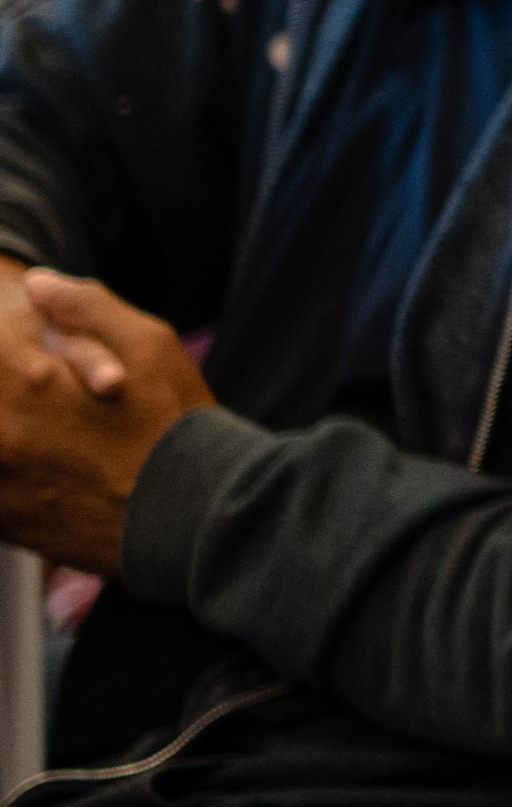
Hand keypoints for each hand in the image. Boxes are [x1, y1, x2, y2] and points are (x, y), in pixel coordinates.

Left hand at [0, 268, 204, 576]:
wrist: (196, 522)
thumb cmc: (179, 428)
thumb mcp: (152, 346)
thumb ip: (87, 307)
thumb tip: (36, 283)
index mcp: (26, 381)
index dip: (11, 340)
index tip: (25, 349)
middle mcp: (0, 434)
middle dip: (12, 384)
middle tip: (51, 389)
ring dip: (11, 430)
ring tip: (45, 429)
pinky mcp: (5, 521)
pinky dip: (8, 468)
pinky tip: (39, 462)